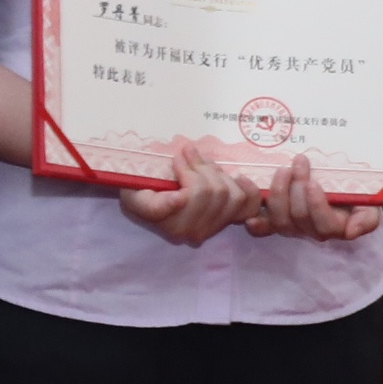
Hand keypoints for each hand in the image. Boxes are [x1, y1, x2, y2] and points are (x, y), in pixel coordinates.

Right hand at [120, 146, 270, 248]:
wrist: (145, 200)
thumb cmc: (138, 193)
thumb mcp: (134, 197)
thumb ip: (153, 204)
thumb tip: (179, 201)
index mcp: (173, 226)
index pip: (194, 194)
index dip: (189, 172)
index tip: (176, 156)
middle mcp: (195, 232)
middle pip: (213, 192)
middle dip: (200, 165)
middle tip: (187, 151)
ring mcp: (214, 228)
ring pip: (231, 195)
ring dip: (217, 172)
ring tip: (201, 162)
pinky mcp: (228, 220)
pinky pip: (248, 205)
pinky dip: (246, 188)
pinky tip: (234, 175)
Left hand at [243, 152, 382, 243]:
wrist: (340, 177)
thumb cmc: (355, 188)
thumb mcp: (368, 200)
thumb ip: (366, 217)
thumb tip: (352, 232)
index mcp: (337, 226)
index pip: (326, 226)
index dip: (317, 207)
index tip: (313, 183)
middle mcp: (313, 229)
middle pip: (299, 218)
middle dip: (297, 189)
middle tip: (299, 163)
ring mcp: (293, 225)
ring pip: (281, 219)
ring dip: (279, 192)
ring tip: (283, 169)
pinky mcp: (275, 219)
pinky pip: (264, 228)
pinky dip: (257, 224)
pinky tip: (251, 216)